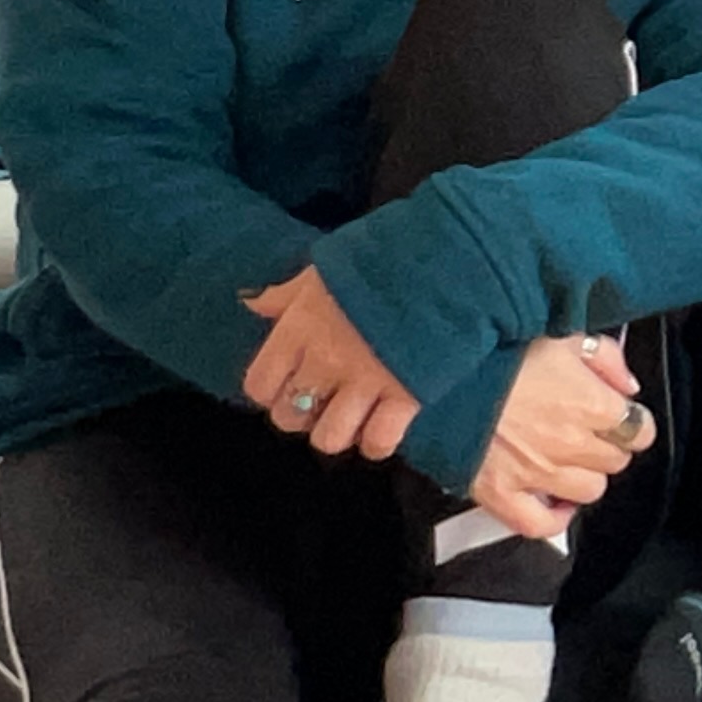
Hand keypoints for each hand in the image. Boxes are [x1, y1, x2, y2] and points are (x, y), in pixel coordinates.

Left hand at [242, 267, 419, 461]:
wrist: (448, 259)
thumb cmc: (383, 260)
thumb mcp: (324, 268)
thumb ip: (287, 294)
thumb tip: (253, 304)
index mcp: (300, 328)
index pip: (259, 386)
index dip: (271, 391)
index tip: (287, 383)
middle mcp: (325, 361)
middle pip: (290, 418)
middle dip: (303, 414)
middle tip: (324, 400)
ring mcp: (365, 381)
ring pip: (329, 438)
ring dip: (339, 431)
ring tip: (353, 416)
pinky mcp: (406, 395)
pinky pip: (378, 441)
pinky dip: (377, 441)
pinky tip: (383, 426)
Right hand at [470, 331, 650, 539]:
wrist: (435, 371)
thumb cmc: (493, 347)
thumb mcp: (559, 331)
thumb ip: (604, 358)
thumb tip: (627, 386)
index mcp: (589, 402)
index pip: (639, 430)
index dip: (631, 421)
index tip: (619, 416)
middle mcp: (569, 443)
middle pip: (615, 460)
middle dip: (607, 446)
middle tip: (588, 432)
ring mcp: (536, 473)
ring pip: (589, 491)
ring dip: (583, 476)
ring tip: (567, 459)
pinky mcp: (500, 493)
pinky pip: (540, 524)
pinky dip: (554, 518)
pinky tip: (555, 503)